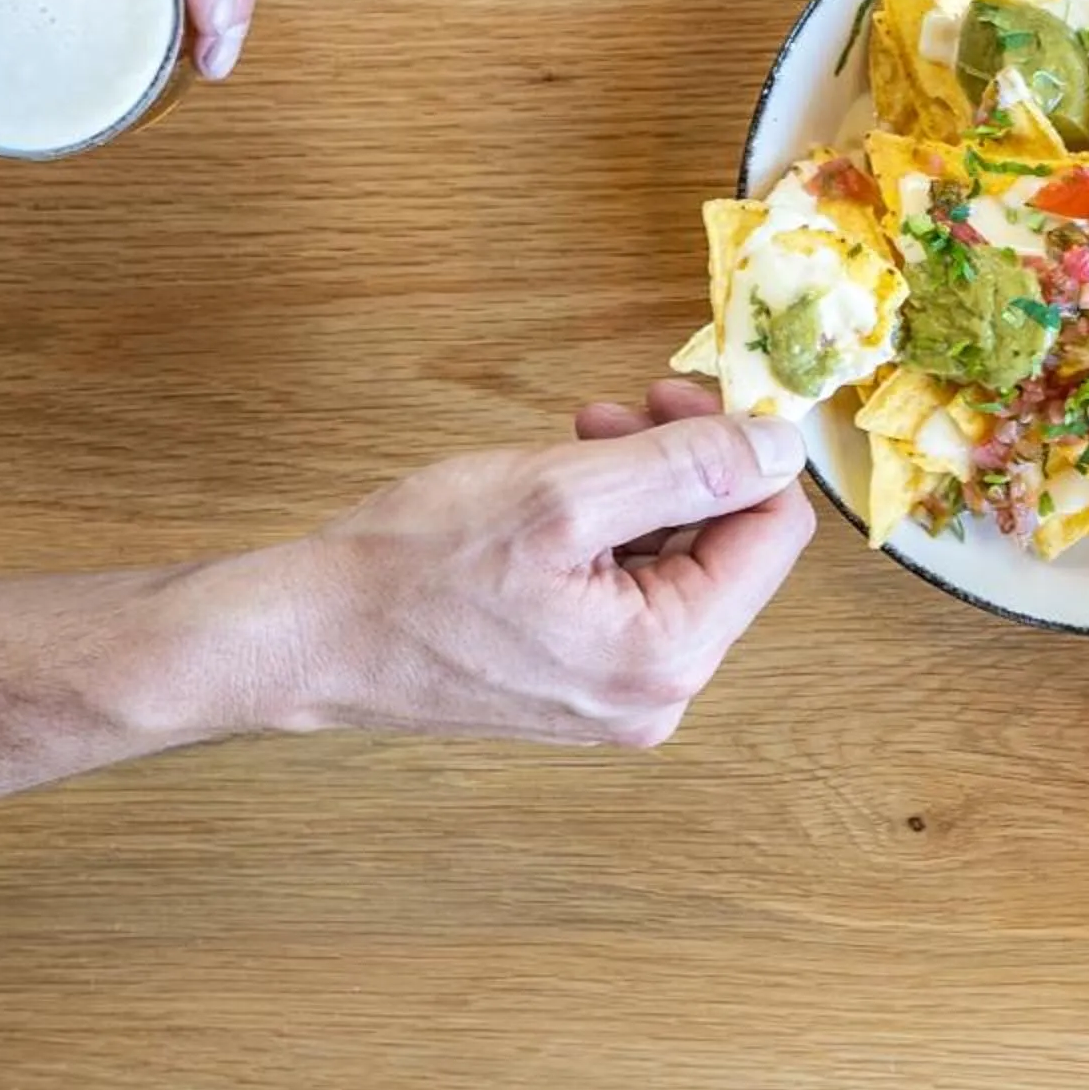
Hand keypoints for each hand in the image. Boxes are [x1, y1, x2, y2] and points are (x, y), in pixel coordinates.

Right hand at [259, 382, 813, 747]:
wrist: (308, 635)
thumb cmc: (410, 570)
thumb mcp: (561, 492)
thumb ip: (686, 467)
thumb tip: (780, 446)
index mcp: (667, 656)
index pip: (773, 534)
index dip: (741, 449)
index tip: (681, 394)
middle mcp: (657, 692)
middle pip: (730, 549)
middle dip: (686, 464)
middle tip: (623, 407)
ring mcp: (618, 695)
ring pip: (679, 563)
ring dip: (645, 488)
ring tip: (577, 442)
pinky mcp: (581, 682)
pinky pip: (633, 591)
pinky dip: (611, 529)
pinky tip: (558, 492)